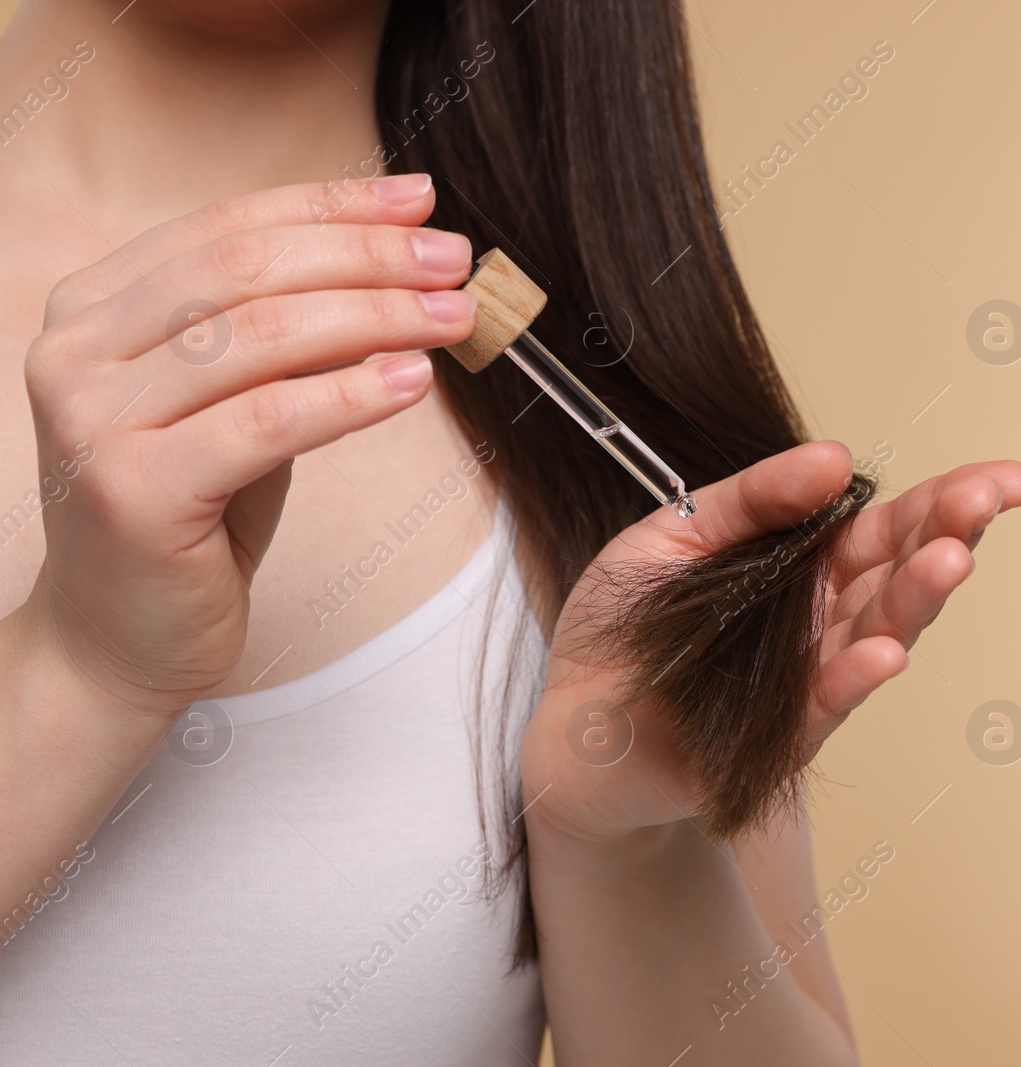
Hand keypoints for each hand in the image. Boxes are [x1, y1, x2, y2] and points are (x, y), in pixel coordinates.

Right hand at [20, 174, 475, 717]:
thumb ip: (288, 335)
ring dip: (376, 318)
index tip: (420, 202)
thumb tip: (401, 263)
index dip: (332, 205)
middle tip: (454, 261)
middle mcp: (76, 350)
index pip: (227, 227)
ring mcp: (93, 419)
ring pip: (259, 337)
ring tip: (454, 318)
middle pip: (246, 272)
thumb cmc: (191, 516)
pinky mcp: (131, 489)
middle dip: (367, 257)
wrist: (119, 640)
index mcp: (94, 307)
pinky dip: (349, 394)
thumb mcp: (238, 402)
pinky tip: (411, 382)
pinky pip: (266, 421)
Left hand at [521, 440, 1020, 841]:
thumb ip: (754, 498)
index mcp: (806, 566)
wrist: (572, 722)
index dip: (951, 499)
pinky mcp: (772, 740)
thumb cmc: (627, 626)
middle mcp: (822, 622)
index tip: (1009, 480)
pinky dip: (851, 680)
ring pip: (876, 635)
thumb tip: (836, 457)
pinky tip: (884, 652)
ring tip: (951, 559)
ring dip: (915, 599)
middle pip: (899, 573)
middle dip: (947, 533)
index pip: (891, 526)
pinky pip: (820, 708)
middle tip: (985, 501)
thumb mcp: (676, 533)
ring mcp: (806, 681)